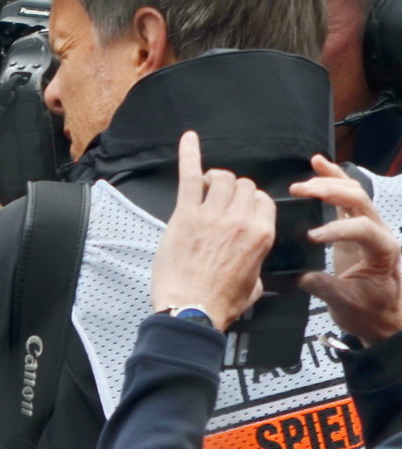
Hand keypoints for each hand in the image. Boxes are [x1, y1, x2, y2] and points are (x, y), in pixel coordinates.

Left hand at [150, 131, 274, 330]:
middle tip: (217, 202)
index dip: (249, 202)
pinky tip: (188, 138)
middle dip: (231, 190)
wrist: (191, 310)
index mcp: (261, 234)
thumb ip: (256, 265)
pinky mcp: (186, 215)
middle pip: (242, 185)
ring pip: (222, 177)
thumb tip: (251, 264)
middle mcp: (241, 219)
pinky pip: (191, 175)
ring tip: (205, 189)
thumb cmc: (219, 303)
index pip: (262, 199)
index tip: (237, 209)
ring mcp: (213, 214)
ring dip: (214, 179)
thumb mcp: (253, 285)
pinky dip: (189, 154)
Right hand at [290, 155, 401, 346]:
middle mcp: (380, 233)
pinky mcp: (355, 226)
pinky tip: (318, 164)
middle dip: (329, 192)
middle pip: (359, 200)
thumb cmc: (369, 310)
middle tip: (300, 191)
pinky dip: (333, 178)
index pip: (363, 228)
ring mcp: (369, 227)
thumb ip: (324, 287)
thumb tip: (301, 276)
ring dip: (329, 183)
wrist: (381, 314)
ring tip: (302, 183)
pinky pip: (347, 197)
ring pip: (354, 193)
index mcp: (383, 251)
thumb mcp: (346, 304)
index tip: (311, 238)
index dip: (337, 229)